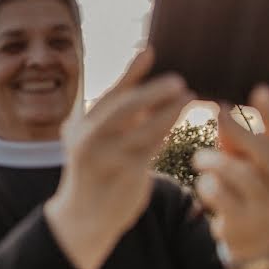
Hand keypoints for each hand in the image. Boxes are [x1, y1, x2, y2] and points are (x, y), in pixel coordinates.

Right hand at [44, 48, 193, 268]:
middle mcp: (89, 138)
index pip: (110, 94)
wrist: (83, 217)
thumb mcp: (90, 142)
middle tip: (178, 80)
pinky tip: (178, 125)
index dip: (131, 72)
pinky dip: (167, 134)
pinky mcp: (125, 173)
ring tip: (188, 97)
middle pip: (125, 106)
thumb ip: (110, 117)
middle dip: (153, 90)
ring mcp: (107, 156)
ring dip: (169, 110)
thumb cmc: (93, 173)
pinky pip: (152, 148)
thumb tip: (138, 85)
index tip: (150, 51)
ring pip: (144, 126)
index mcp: (80, 126)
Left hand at [192, 85, 268, 260]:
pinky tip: (204, 183)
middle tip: (212, 126)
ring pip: (243, 175)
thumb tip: (221, 108)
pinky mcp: (244, 219)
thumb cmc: (250, 184)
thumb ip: (235, 138)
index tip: (258, 88)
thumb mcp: (247, 160)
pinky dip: (209, 186)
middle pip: (265, 152)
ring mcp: (267, 202)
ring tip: (199, 160)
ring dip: (216, 163)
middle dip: (237, 134)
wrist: (258, 234)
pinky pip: (224, 198)